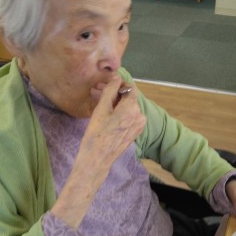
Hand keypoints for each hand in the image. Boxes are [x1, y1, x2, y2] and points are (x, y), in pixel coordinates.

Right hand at [51, 76, 145, 227]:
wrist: (97, 159)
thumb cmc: (96, 134)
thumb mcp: (101, 109)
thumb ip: (110, 90)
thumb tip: (117, 77)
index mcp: (132, 108)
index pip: (130, 87)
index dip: (117, 84)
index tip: (104, 86)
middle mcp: (139, 115)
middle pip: (128, 97)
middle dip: (114, 93)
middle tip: (97, 92)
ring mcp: (139, 125)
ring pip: (128, 106)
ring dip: (115, 102)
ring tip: (98, 102)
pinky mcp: (135, 131)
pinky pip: (129, 116)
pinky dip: (119, 112)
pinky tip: (106, 113)